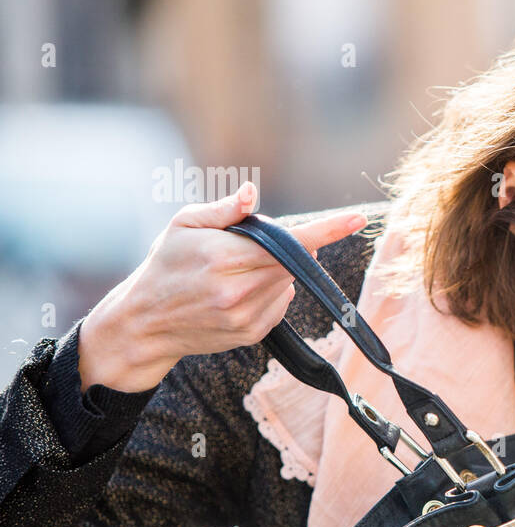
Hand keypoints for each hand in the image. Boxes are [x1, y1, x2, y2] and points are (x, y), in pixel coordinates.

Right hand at [78, 182, 367, 392]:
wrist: (145, 322)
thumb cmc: (165, 265)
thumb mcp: (184, 226)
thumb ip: (223, 210)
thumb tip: (251, 193)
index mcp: (221, 258)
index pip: (287, 243)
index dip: (326, 231)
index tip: (357, 219)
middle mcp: (237, 291)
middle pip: (292, 262)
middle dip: (288, 248)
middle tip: (251, 245)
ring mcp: (246, 317)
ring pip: (289, 282)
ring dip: (277, 270)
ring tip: (236, 271)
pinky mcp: (252, 334)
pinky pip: (282, 304)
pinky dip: (272, 291)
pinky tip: (241, 290)